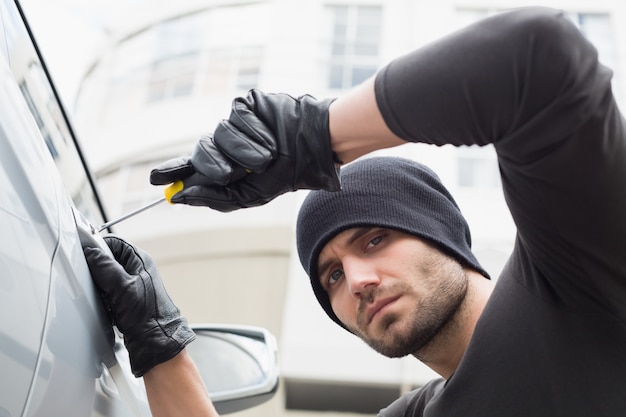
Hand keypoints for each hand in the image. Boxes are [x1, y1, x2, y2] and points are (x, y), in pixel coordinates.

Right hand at [83, 236, 195, 376]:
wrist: (155, 342)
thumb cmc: (148, 315)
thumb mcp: (122, 287)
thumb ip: (105, 267)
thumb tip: (91, 252)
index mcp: (139, 261)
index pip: (113, 243)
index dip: (97, 247)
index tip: (83, 254)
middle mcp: (136, 271)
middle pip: (106, 262)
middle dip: (97, 273)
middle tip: (96, 282)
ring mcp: (131, 287)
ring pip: (104, 280)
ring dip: (100, 290)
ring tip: (105, 299)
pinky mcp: (126, 301)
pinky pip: (106, 295)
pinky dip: (103, 301)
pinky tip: (107, 309)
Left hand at [150, 89, 340, 211]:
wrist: (312, 148)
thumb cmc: (285, 174)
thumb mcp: (250, 195)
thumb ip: (216, 198)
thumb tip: (181, 197)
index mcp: (225, 166)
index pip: (191, 166)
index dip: (172, 171)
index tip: (155, 179)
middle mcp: (226, 144)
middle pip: (200, 152)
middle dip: (214, 166)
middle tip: (231, 174)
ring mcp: (235, 122)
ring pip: (219, 134)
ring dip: (242, 152)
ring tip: (265, 156)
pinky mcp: (246, 104)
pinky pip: (236, 117)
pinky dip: (253, 132)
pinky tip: (269, 137)